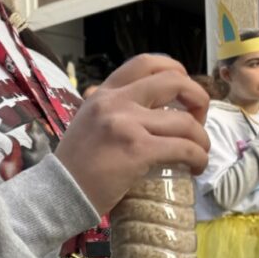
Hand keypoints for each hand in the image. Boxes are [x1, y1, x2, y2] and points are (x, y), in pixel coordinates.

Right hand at [55, 55, 209, 214]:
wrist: (58, 194)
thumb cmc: (73, 167)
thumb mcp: (85, 124)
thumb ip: (107, 111)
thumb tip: (131, 105)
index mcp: (101, 95)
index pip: (145, 63)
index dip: (174, 70)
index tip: (182, 91)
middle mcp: (114, 102)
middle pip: (174, 82)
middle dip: (198, 98)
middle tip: (198, 119)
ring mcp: (126, 125)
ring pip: (185, 122)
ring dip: (201, 138)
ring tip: (199, 152)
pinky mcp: (137, 150)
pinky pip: (184, 148)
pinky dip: (198, 158)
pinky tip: (196, 167)